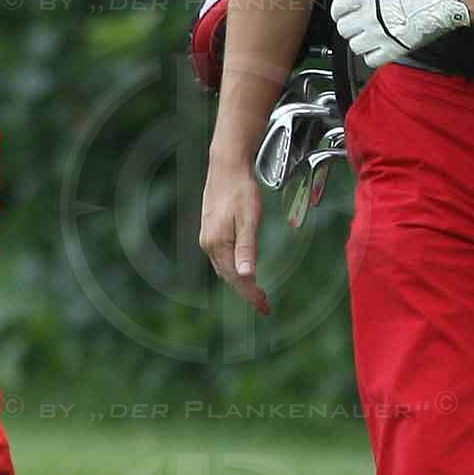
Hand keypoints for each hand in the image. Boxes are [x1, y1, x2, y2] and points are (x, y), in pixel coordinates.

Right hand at [199, 154, 270, 313]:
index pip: (237, 278)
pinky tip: (243, 270)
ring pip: (225, 268)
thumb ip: (247, 248)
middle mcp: (209, 244)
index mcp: (218, 244)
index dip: (251, 295)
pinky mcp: (211, 230)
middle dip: (247, 293)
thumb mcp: (249, 220)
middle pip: (229, 277)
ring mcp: (208, 237)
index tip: (265, 308)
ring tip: (257, 293)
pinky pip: (222, 258)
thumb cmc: (241, 191)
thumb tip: (247, 276)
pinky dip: (234, 268)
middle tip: (264, 306)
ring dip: (240, 282)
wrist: (226, 166)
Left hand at [328, 0, 467, 69]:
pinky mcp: (393, 50)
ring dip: (361, 42)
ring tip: (371, 37)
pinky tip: (379, 49)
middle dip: (350, 27)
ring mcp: (380, 35)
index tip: (341, 14)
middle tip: (359, 26)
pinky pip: (370, 60)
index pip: (338, 7)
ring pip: (354, 47)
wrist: (443, 0)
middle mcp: (369, 16)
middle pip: (343, 29)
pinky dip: (372, 56)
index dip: (338, 11)